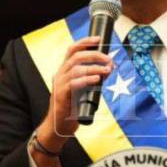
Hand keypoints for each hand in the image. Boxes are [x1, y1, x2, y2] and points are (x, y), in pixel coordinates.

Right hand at [35, 36, 112, 156]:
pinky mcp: (61, 96)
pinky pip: (73, 83)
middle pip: (76, 56)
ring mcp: (59, 85)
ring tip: (107, 70)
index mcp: (64, 70)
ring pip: (76, 68)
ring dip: (94, 68)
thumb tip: (108, 68)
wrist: (58, 127)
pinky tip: (97, 80)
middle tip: (109, 60)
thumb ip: (92, 78)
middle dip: (95, 55)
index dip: (85, 42)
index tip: (99, 39)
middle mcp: (60, 74)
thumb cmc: (71, 108)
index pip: (72, 49)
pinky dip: (87, 80)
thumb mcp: (82, 90)